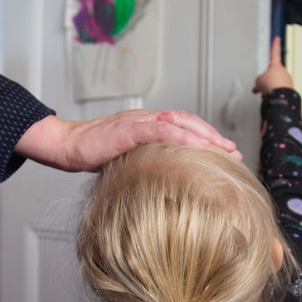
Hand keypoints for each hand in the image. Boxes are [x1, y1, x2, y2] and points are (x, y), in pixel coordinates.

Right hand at [14, 109, 240, 171]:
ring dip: (205, 135)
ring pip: (180, 121)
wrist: (66, 146)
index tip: (225, 153)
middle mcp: (146, 118)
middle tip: (234, 153)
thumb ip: (145, 163)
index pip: (184, 126)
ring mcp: (138, 121)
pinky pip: (162, 129)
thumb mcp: (126, 160)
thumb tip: (164, 183)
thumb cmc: (91, 155)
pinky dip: (183, 137)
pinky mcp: (129, 128)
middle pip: (188, 121)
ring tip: (224, 149)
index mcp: (147, 124)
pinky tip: (200, 147)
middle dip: (214, 136)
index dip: (206, 137)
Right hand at [253, 37, 293, 95]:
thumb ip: (260, 79)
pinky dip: (274, 94)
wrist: (280, 97)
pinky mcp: (289, 90)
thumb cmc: (269, 84)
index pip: (274, 53)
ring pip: (275, 84)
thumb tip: (262, 82)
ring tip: (263, 95)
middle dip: (266, 80)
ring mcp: (287, 81)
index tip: (278, 38)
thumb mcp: (259, 80)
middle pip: (273, 74)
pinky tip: (269, 98)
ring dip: (269, 89)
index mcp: (276, 65)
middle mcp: (283, 72)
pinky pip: (279, 91)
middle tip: (258, 87)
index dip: (275, 45)